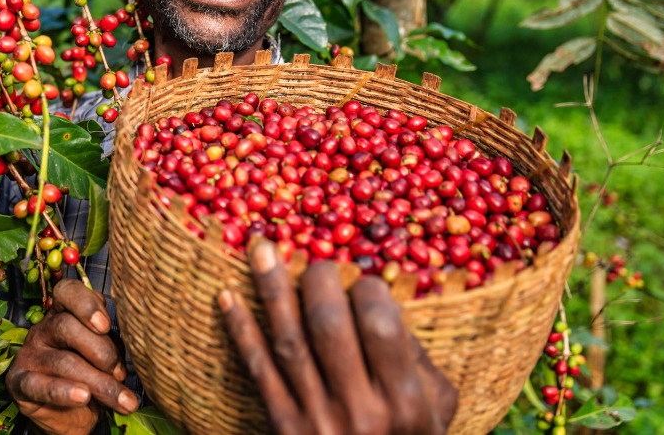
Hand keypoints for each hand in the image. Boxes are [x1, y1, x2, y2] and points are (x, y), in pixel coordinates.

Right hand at [6, 279, 139, 434]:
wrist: (70, 416)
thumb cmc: (90, 376)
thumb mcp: (104, 354)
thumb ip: (111, 342)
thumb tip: (135, 344)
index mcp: (63, 314)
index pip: (67, 292)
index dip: (86, 303)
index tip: (106, 325)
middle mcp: (43, 330)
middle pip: (66, 327)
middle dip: (101, 351)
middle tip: (121, 374)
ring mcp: (29, 356)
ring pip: (62, 361)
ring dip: (99, 382)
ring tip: (123, 400)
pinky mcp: (20, 384)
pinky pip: (39, 386)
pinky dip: (63, 392)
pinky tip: (83, 397)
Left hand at [219, 241, 457, 434]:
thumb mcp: (435, 409)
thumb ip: (418, 358)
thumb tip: (382, 302)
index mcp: (405, 400)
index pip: (381, 323)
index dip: (367, 289)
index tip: (361, 281)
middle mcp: (359, 409)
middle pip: (328, 324)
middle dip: (317, 280)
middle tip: (316, 263)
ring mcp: (316, 419)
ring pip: (288, 340)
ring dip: (271, 289)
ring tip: (260, 247)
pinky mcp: (283, 427)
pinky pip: (258, 370)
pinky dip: (241, 330)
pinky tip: (228, 296)